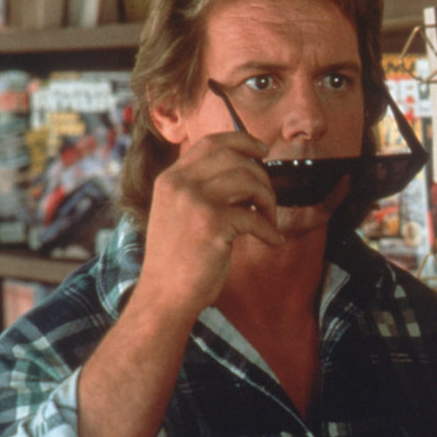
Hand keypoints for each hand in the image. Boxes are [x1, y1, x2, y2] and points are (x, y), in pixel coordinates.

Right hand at [136, 130, 284, 319]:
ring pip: (249, 181)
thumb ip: (202, 190)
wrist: (164, 296)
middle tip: (268, 200)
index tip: (262, 150)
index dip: (242, 141)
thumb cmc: (179, 261)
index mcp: (170, 179)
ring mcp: (194, 202)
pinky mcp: (212, 224)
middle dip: (261, 175)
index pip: (210, 143)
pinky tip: (272, 241)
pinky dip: (270, 231)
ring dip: (268, 201)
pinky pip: (255, 218)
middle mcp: (179, 184)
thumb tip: (247, 173)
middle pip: (235, 157)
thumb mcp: (180, 213)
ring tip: (268, 221)